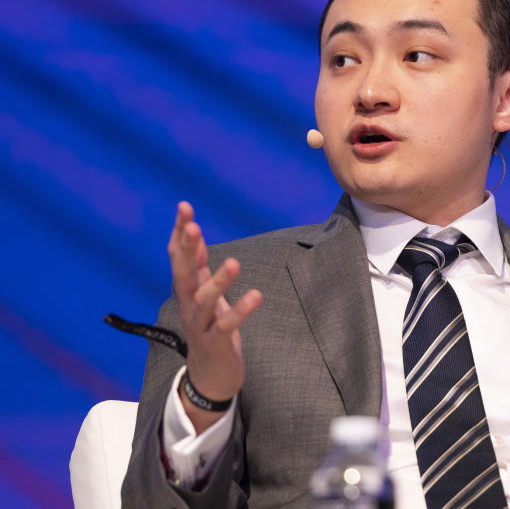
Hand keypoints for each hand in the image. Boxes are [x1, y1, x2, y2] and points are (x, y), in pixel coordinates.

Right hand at [168, 201, 261, 431]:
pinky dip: (241, 310)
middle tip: (193, 226)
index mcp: (186, 290)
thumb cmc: (209, 329)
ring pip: (205, 300)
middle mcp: (188, 305)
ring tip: (233, 262)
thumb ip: (198, 267)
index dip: (180, 233)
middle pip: (184, 274)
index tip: (184, 206)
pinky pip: (227, 325)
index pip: (178, 257)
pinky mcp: (217, 343)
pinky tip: (256, 296)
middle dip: (188, 250)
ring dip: (219, 281)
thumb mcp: (203, 294)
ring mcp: (200, 325)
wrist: (208, 377)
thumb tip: (195, 236)